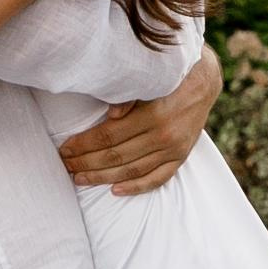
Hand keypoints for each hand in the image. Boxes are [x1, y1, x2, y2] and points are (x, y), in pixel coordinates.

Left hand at [61, 48, 221, 194]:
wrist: (203, 82)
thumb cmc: (167, 78)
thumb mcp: (148, 79)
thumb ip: (127, 96)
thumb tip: (111, 114)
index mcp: (152, 114)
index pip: (108, 136)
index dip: (83, 145)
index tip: (65, 149)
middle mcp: (164, 135)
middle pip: (116, 156)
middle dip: (86, 163)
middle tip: (66, 166)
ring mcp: (174, 149)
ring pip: (132, 170)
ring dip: (103, 177)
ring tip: (80, 178)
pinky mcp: (181, 157)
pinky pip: (157, 178)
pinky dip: (136, 187)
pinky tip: (115, 191)